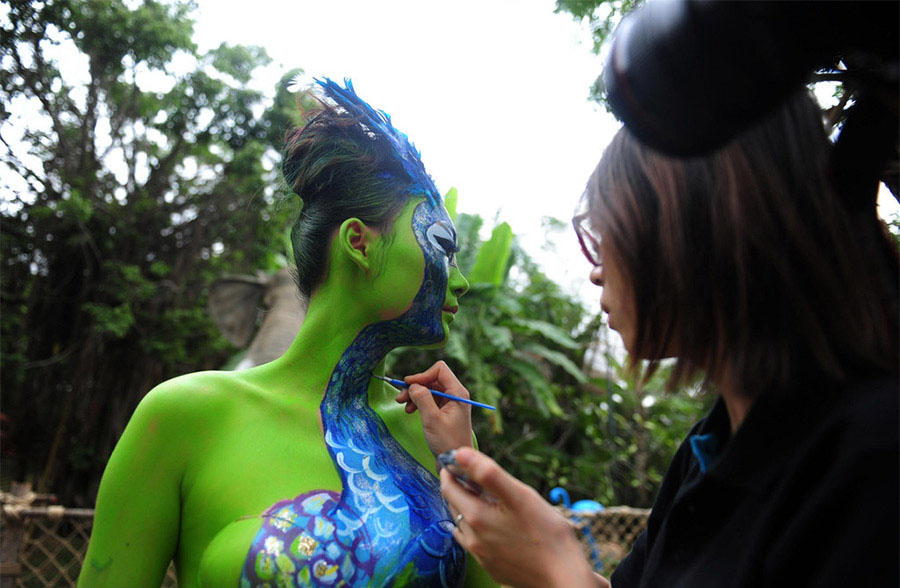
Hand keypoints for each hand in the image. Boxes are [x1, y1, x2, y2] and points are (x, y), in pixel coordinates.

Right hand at [394, 361, 473, 459]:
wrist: (454, 462)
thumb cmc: (447, 442)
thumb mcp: (432, 419)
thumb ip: (422, 398)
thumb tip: (413, 385)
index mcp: (458, 393)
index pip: (440, 370)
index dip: (423, 374)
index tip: (409, 385)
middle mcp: (455, 395)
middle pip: (432, 379)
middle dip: (416, 386)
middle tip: (400, 398)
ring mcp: (450, 403)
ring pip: (429, 389)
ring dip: (414, 395)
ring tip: (402, 405)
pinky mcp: (444, 411)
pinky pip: (429, 400)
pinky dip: (418, 403)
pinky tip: (410, 411)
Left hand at [441, 447, 607, 587]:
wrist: (564, 577)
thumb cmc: (547, 534)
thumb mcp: (520, 495)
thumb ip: (487, 473)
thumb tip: (461, 453)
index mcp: (476, 517)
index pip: (448, 488)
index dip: (450, 471)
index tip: (455, 461)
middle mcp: (473, 539)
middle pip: (455, 507)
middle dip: (460, 489)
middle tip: (473, 477)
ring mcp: (482, 556)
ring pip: (464, 527)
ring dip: (467, 511)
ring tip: (485, 501)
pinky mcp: (492, 568)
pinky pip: (476, 544)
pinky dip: (478, 530)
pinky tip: (496, 527)